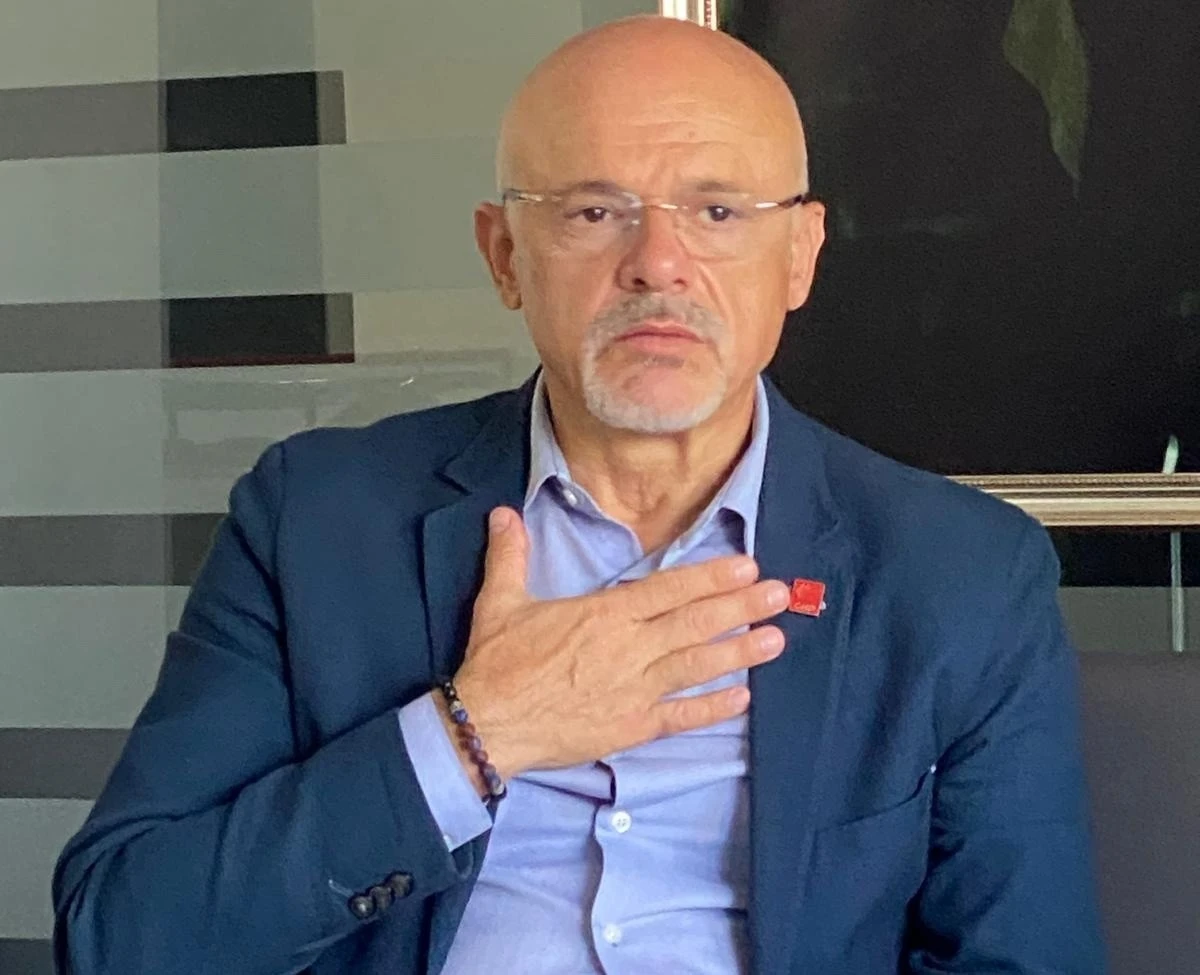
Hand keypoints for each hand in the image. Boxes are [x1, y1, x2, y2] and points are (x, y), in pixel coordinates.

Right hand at [447, 506, 788, 786]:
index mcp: (603, 615)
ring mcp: (633, 690)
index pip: (667, 590)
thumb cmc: (497, 664)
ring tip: (776, 641)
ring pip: (696, 667)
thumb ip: (511, 555)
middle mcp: (628, 649)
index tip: (746, 568)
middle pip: (694, 624)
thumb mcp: (500, 602)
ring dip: (739, 653)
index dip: (710, 578)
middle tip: (781, 597)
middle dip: (741, 608)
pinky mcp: (630, 726)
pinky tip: (742, 699)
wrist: (486, 725)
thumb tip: (504, 514)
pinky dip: (711, 709)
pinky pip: (680, 717)